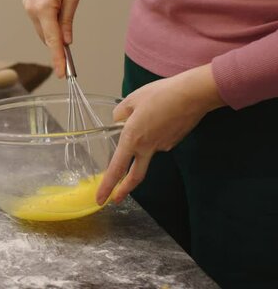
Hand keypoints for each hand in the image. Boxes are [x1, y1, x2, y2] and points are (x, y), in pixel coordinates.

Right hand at [23, 0, 80, 77]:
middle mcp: (32, 9)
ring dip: (52, 32)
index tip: (61, 73)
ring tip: (63, 17)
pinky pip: (38, 21)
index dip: (57, 58)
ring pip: (41, 30)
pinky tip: (54, 13)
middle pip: (46, 36)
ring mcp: (27, 7)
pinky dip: (46, 23)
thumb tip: (66, 41)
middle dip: (57, 45)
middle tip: (69, 56)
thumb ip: (67, 22)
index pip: (52, 40)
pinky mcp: (26, 4)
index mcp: (44, 8)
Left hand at [96, 64, 225, 204]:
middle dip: (124, 189)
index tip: (101, 199)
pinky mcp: (174, 142)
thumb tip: (119, 121)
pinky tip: (161, 116)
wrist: (192, 94)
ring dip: (144, 139)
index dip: (107, 186)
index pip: (116, 168)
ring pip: (147, 149)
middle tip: (115, 198)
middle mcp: (147, 147)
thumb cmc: (161, 94)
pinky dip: (155, 132)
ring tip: (151, 112)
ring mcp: (163, 146)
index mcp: (132, 138)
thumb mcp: (132, 100)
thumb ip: (120, 114)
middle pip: (135, 176)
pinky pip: (159, 140)